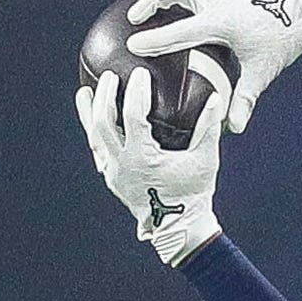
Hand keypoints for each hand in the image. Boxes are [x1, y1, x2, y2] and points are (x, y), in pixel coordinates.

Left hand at [75, 66, 229, 265]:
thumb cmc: (194, 194)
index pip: (133, 115)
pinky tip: (93, 119)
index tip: (140, 73)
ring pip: (93, 136)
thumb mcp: (205, 159)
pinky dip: (93, 131)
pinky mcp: (111, 177)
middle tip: (111, 76)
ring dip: (88, 112)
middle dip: (104, 95)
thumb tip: (216, 97)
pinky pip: (97, 149)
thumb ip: (209, 127)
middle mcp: (121, 164)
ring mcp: (113, 172)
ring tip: (85, 91)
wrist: (178, 227)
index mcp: (143, 158)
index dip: (136, 91)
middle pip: (102, 122)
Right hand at [126, 0, 301, 133]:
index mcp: (222, 21)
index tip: (132, 44)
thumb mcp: (262, 73)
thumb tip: (233, 128)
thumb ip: (244, 100)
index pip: (181, 31)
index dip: (155, 39)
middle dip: (151, 2)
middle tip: (133, 15)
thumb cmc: (282, 44)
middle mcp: (219, 1)